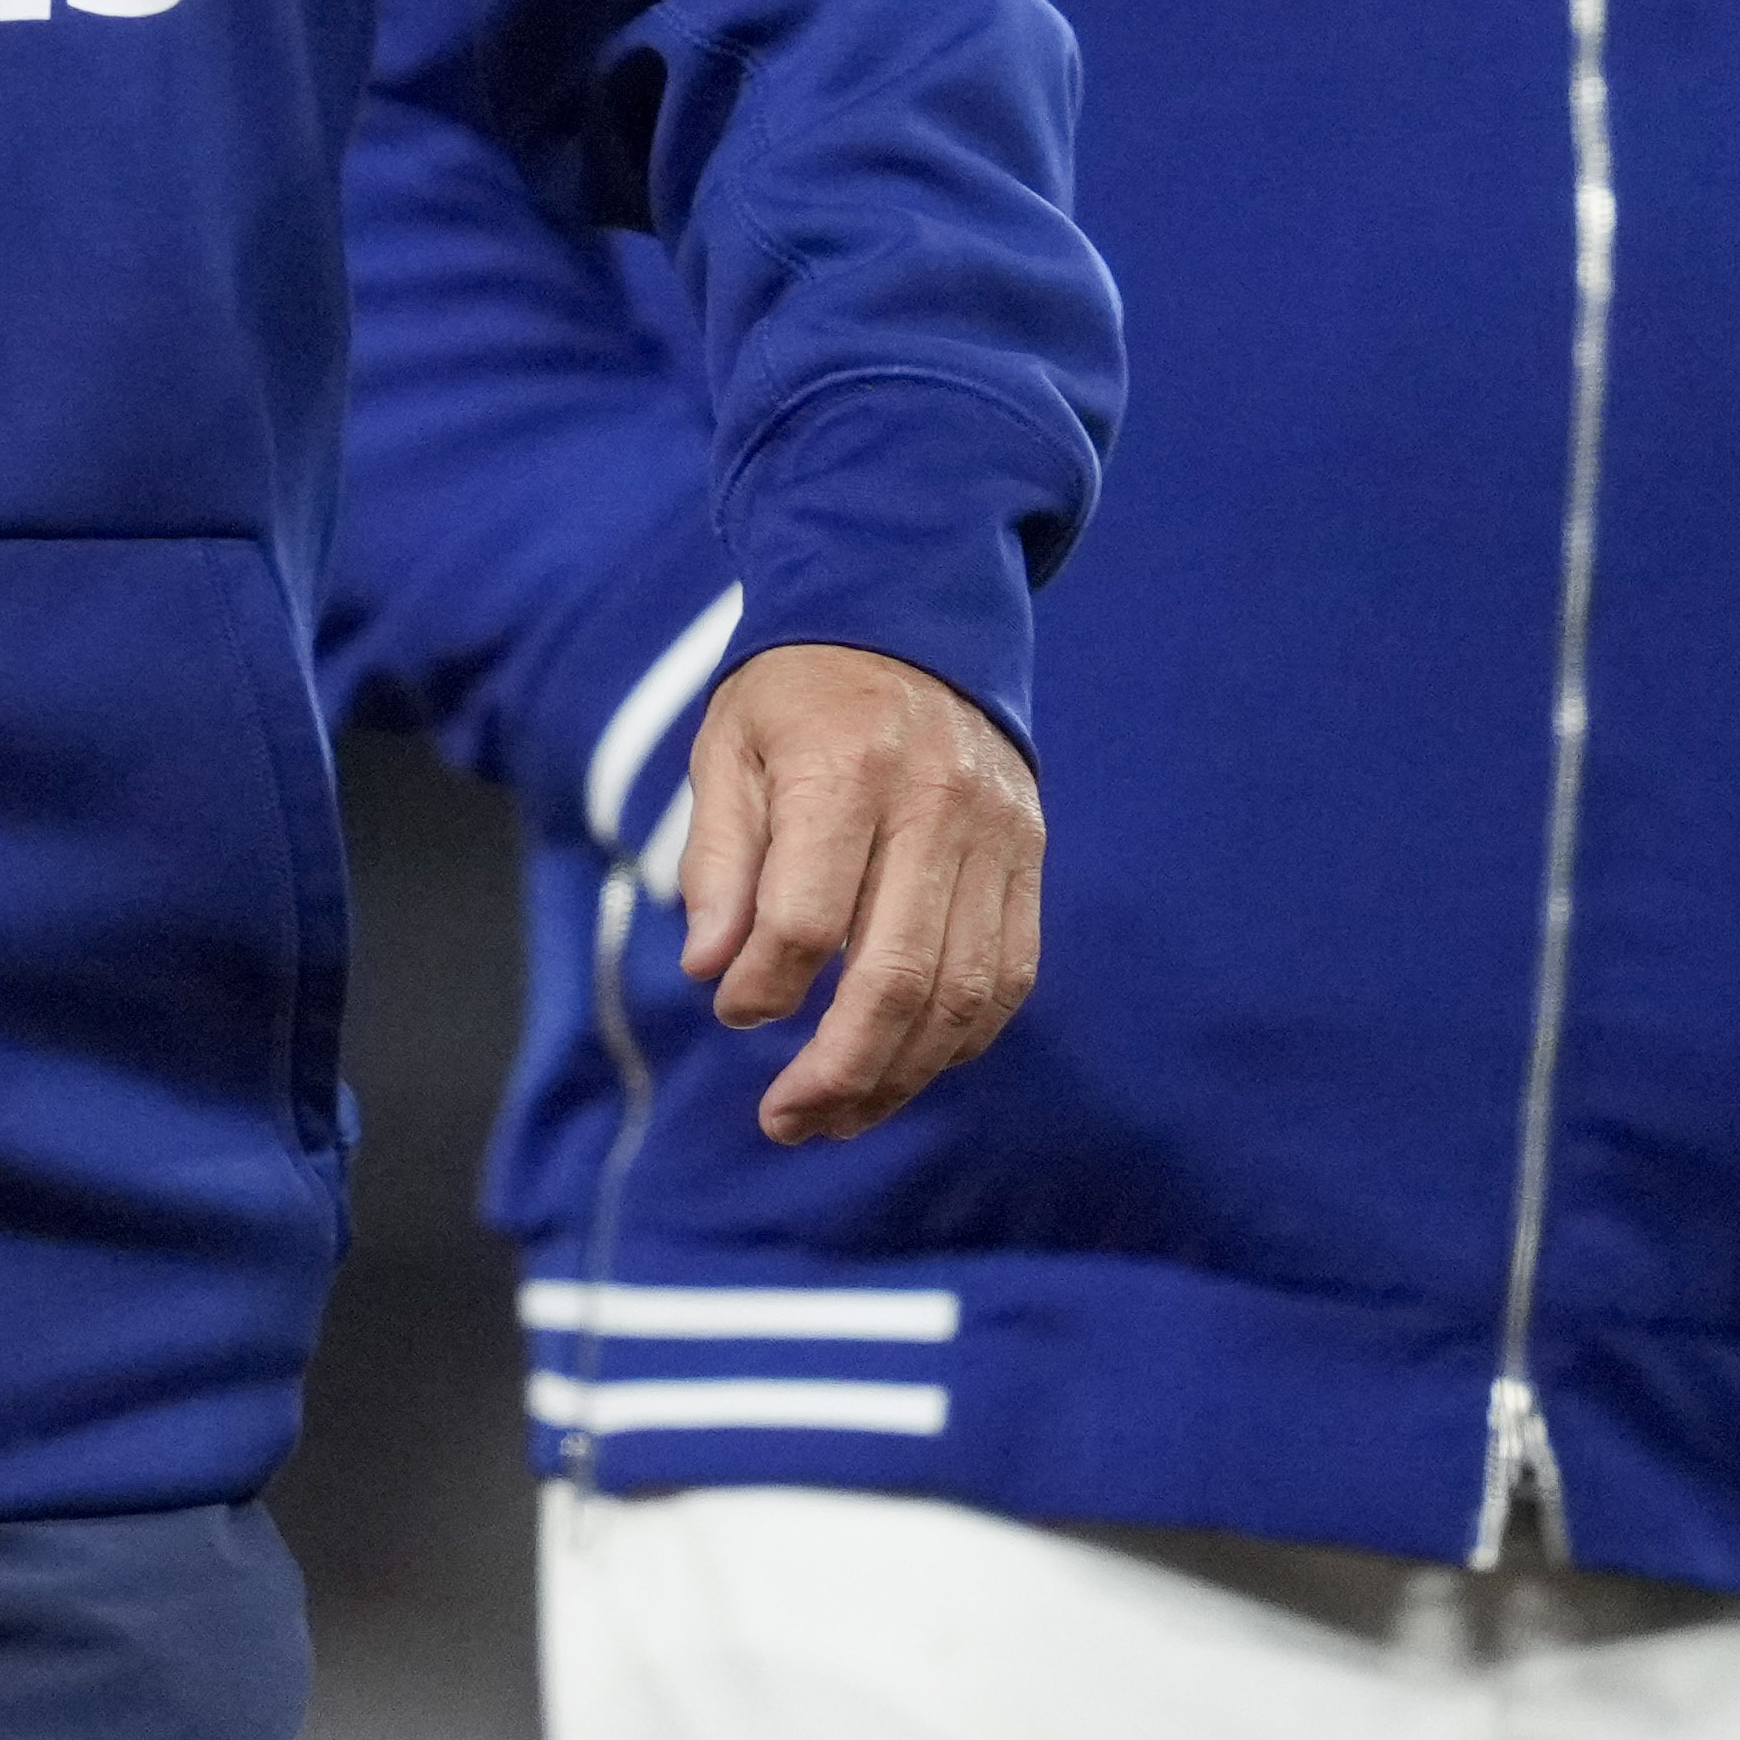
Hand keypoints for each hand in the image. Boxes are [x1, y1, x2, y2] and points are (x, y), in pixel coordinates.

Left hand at [679, 641, 1044, 1143]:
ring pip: (963, 992)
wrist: (910, 617)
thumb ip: (720, 859)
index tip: (733, 1011)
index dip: (761, 987)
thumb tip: (710, 969)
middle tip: (786, 1122)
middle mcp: (936, 806)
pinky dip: (961, 1038)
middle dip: (838, 1070)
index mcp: (847, 770)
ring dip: (902, 1075)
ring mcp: (997, 835)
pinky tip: (907, 1069)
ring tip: (839, 1117)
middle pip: (897, 976)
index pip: (806, 918)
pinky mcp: (1028, 857)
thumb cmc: (796, 696)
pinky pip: (1008, 973)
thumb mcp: (728, 747)